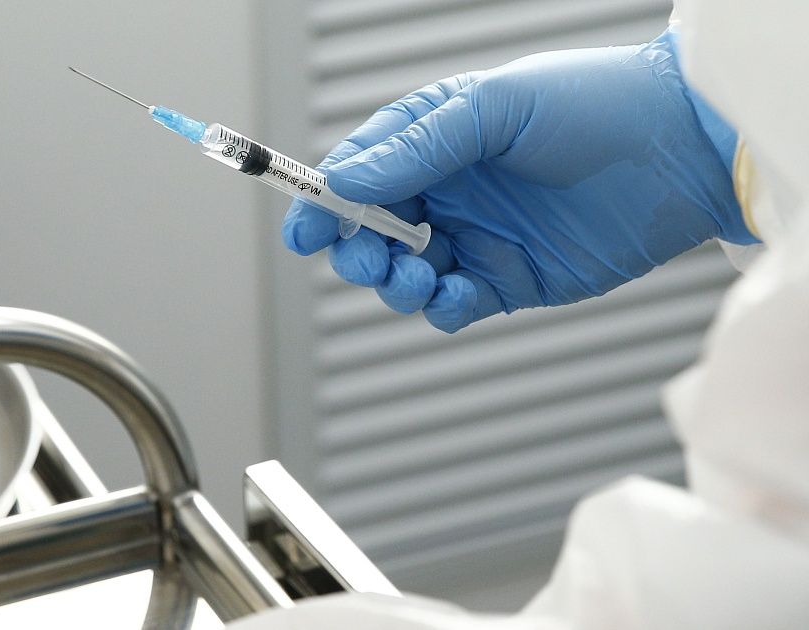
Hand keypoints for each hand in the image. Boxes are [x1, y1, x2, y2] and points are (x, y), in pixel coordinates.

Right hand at [283, 29, 754, 332]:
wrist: (682, 149)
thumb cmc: (595, 105)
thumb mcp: (496, 108)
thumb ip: (419, 146)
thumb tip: (348, 180)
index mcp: (436, 138)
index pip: (361, 172)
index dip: (325, 202)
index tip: (304, 230)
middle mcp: (450, 189)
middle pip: (373, 230)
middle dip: (356, 249)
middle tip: (367, 256)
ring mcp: (479, 236)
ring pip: (407, 272)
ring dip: (395, 282)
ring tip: (414, 276)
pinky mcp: (511, 279)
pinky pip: (456, 303)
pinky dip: (442, 306)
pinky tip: (455, 293)